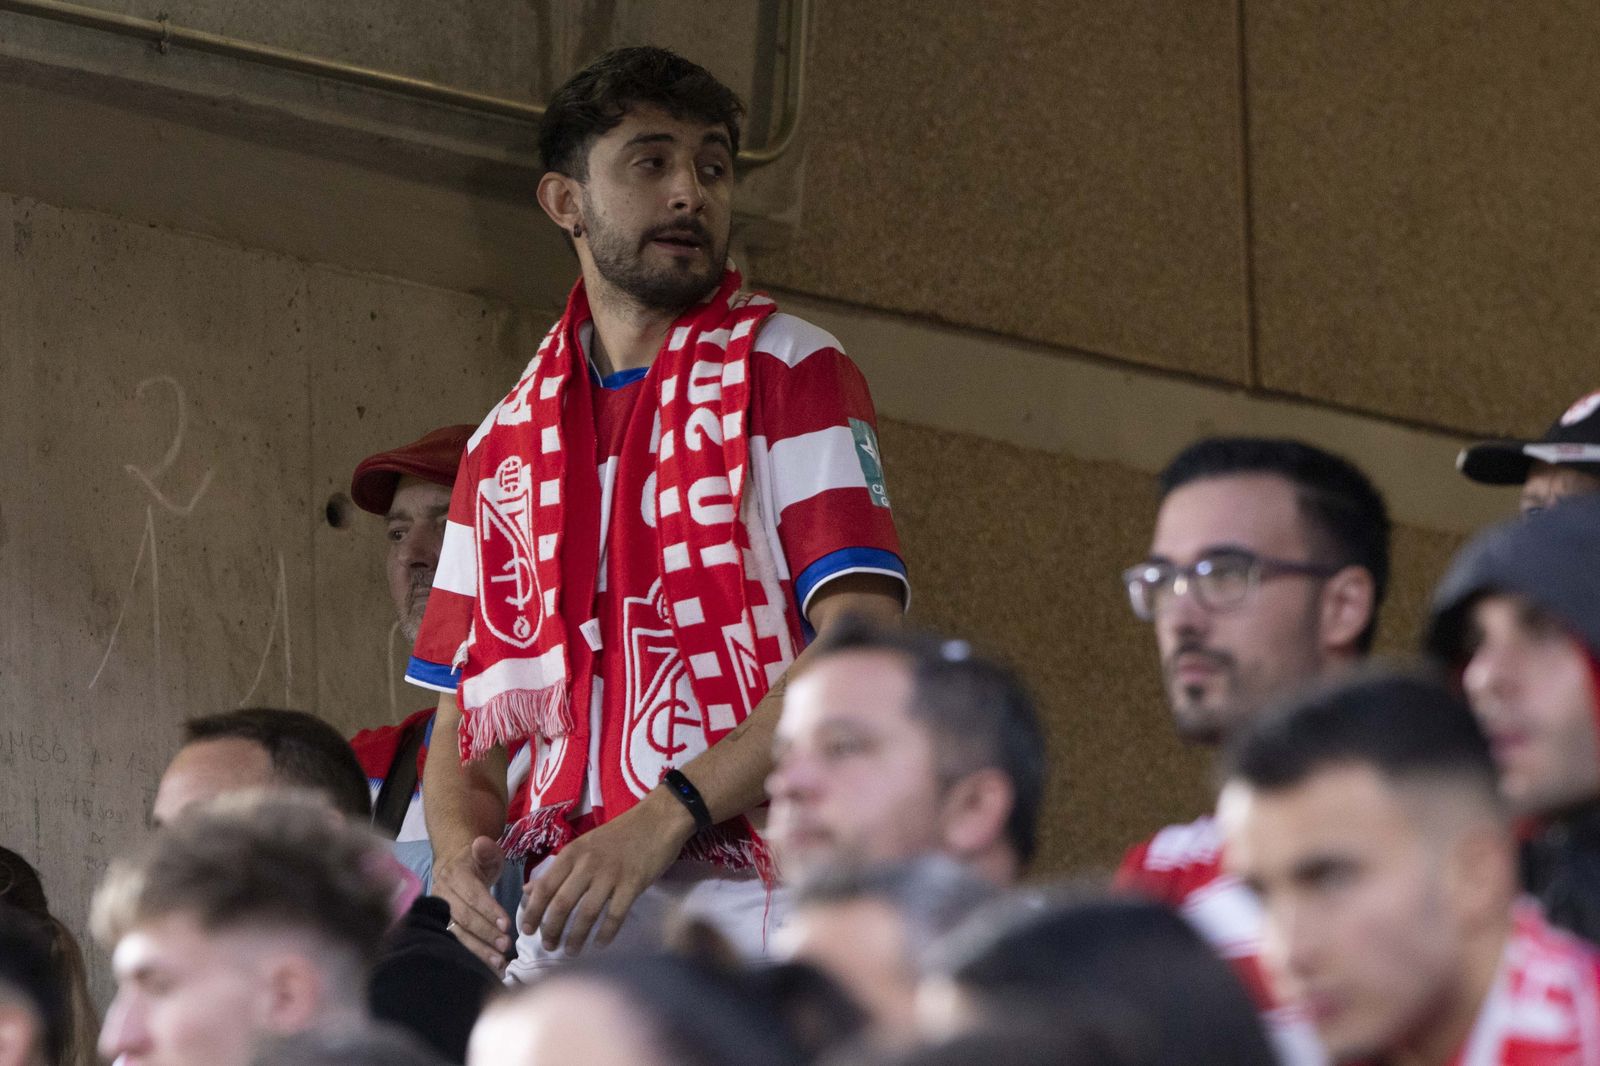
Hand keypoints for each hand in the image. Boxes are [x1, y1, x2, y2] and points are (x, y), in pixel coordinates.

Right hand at [435, 836, 512, 972]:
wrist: (452, 864)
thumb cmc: (475, 860)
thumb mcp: (485, 851)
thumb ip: (486, 849)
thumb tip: (481, 843)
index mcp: (454, 875)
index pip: (473, 895)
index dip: (489, 910)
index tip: (506, 925)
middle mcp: (442, 894)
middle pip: (464, 918)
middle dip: (486, 934)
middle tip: (506, 946)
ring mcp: (439, 912)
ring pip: (457, 934)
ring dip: (478, 950)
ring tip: (498, 963)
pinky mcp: (440, 926)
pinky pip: (455, 942)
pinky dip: (471, 955)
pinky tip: (487, 968)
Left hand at [520, 789, 693, 954]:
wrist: (659, 819)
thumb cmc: (620, 834)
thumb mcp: (583, 845)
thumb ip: (557, 869)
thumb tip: (529, 891)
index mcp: (572, 853)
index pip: (545, 887)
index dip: (533, 912)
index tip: (526, 931)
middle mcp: (588, 864)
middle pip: (562, 903)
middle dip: (552, 929)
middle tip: (549, 946)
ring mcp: (611, 874)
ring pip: (587, 913)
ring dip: (576, 937)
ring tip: (571, 951)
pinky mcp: (633, 883)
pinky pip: (616, 915)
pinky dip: (606, 933)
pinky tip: (600, 944)